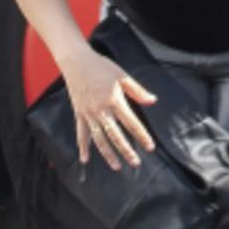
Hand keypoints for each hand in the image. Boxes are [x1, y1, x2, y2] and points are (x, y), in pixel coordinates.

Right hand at [65, 48, 155, 170]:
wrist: (76, 61)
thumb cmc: (101, 66)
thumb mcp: (122, 75)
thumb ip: (138, 91)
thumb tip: (153, 101)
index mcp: (115, 101)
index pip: (132, 123)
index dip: (142, 136)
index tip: (150, 147)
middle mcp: (101, 110)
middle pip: (116, 135)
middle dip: (127, 150)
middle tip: (136, 163)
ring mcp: (88, 114)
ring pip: (99, 139)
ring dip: (108, 154)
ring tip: (117, 166)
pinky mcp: (79, 114)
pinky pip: (81, 133)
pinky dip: (83, 147)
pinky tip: (85, 159)